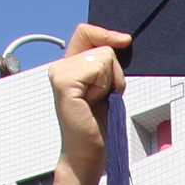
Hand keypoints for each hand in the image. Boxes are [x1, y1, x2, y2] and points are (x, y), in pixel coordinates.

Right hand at [45, 27, 130, 173]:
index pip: (86, 31)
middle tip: (103, 98)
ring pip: (104, 57)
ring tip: (98, 102)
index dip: (106, 33)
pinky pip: (98, 69)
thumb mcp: (107, 86)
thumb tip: (122, 39)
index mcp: (68, 65)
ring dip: (111, 82)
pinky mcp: (64, 83)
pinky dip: (105, 87)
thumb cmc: (98, 124)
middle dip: (114, 73)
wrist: (88, 153)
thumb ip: (107, 63)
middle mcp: (59, 66)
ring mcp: (59, 73)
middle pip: (103, 47)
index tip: (125, 41)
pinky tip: (93, 103)